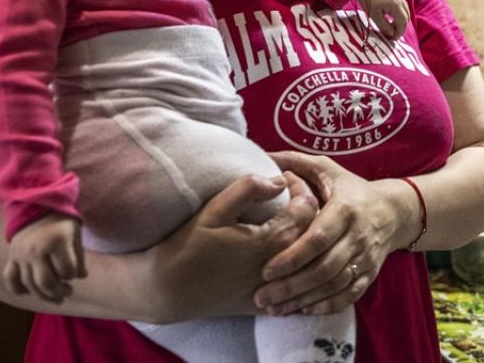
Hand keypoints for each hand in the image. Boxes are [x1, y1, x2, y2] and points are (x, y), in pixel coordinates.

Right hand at [5, 213, 84, 303]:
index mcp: (56, 241)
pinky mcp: (11, 258)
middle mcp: (36, 250)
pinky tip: (30, 292)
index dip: (73, 275)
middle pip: (45, 282)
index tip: (76, 271)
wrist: (36, 207)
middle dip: (59, 292)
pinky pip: (10, 278)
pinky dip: (18, 289)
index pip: (67, 270)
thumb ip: (79, 256)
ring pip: (29, 284)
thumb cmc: (61, 222)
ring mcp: (21, 255)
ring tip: (56, 298)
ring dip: (43, 296)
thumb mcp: (75, 234)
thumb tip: (81, 277)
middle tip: (68, 292)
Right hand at [143, 173, 318, 321]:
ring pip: (311, 259)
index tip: (287, 178)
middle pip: (315, 232)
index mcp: (272, 241)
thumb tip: (279, 180)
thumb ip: (247, 189)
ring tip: (293, 217)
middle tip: (292, 193)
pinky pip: (300, 285)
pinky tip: (291, 250)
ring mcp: (277, 290)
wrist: (167, 293)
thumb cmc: (187, 248)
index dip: (302, 188)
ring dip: (308, 235)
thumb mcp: (213, 211)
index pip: (308, 208)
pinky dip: (304, 265)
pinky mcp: (269, 305)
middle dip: (308, 208)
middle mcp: (283, 268)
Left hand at [254, 151, 416, 315]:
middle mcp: (358, 236)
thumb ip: (294, 163)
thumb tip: (261, 156)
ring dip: (303, 300)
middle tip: (261, 297)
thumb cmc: (350, 188)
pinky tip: (302, 310)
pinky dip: (326, 306)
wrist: (393, 212)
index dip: (292, 256)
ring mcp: (366, 258)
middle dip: (291, 285)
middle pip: (324, 268)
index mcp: (345, 209)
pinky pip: (348, 296)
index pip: (318, 238)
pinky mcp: (369, 275)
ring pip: (334, 286)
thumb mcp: (327, 169)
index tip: (266, 269)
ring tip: (274, 308)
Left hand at [356, 0, 410, 40]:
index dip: (398, 33)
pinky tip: (390, 17)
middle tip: (391, 35)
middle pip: (406, 17)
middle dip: (400, 28)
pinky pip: (402, 5)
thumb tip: (391, 34)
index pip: (402, 23)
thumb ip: (384, 26)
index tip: (391, 39)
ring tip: (391, 27)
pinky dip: (399, 13)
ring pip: (405, 11)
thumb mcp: (374, 15)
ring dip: (400, 20)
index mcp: (396, 5)